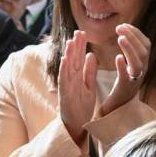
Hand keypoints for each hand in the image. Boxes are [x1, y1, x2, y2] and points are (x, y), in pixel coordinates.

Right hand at [58, 30, 96, 145]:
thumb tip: (91, 55)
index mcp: (77, 77)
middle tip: (78, 31)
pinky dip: (64, 70)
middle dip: (75, 46)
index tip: (84, 33)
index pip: (79, 58)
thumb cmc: (82, 106)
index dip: (81, 46)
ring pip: (67, 67)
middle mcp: (71, 79)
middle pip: (73, 59)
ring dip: (68, 54)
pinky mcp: (64, 94)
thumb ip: (90, 72)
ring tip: (70, 41)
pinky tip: (65, 59)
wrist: (77, 125)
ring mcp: (66, 86)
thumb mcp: (89, 86)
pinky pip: (64, 80)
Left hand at [99, 24, 150, 115]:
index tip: (124, 25)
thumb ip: (130, 49)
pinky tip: (117, 58)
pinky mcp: (125, 88)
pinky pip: (127, 77)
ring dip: (129, 49)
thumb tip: (124, 29)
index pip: (146, 44)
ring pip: (138, 63)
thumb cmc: (123, 81)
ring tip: (120, 39)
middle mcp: (143, 70)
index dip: (136, 33)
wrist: (120, 105)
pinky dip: (123, 67)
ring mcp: (135, 79)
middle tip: (119, 28)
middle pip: (143, 51)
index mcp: (144, 63)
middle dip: (132, 37)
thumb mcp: (130, 64)